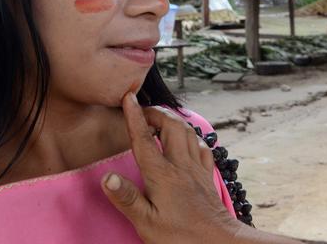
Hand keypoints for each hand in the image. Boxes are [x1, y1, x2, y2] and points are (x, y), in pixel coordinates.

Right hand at [101, 92, 240, 242]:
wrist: (218, 242)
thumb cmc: (181, 237)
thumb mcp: (146, 222)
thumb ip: (127, 198)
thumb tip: (107, 177)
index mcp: (162, 175)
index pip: (144, 139)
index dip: (134, 116)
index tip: (127, 97)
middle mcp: (181, 166)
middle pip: (172, 126)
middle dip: (156, 112)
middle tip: (142, 111)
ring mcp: (197, 170)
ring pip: (188, 132)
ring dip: (174, 121)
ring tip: (160, 120)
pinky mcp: (207, 178)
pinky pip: (202, 148)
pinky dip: (192, 137)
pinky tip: (188, 142)